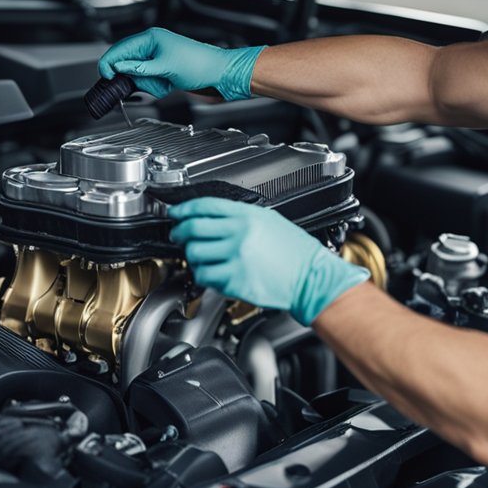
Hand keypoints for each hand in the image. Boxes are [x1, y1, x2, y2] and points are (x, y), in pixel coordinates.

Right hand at [98, 28, 264, 100]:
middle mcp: (152, 47)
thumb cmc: (199, 64)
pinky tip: (166, 86)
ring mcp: (157, 60)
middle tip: (138, 84)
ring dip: (146, 84)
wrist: (220, 74)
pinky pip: (148, 81)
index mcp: (151, 38)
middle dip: (131, 77)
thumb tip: (118, 68)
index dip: (110, 63)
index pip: (120, 49)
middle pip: (126, 63)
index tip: (105, 76)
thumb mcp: (165, 67)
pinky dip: (154, 87)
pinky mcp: (163, 71)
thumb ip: (139, 69)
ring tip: (162, 84)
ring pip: (137, 75)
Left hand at [168, 198, 368, 324]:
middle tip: (179, 235)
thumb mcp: (271, 221)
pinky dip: (204, 275)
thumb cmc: (295, 252)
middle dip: (180, 231)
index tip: (175, 212)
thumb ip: (242, 217)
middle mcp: (240, 235)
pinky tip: (212, 273)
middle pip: (193, 228)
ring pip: (194, 254)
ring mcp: (236, 258)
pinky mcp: (235, 281)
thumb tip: (212, 218)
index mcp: (248, 216)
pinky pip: (205, 276)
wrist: (311, 278)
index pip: (205, 206)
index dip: (184, 208)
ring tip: (200, 257)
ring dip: (192, 256)